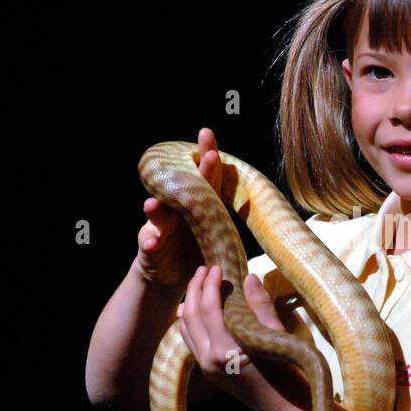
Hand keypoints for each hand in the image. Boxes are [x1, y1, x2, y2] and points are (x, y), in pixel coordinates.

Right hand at [136, 126, 223, 289]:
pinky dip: (150, 244)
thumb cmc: (196, 251)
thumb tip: (262, 208)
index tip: (207, 134)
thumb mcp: (214, 238)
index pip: (205, 179)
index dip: (207, 158)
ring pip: (158, 216)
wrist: (169, 277)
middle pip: (182, 191)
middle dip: (189, 174)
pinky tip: (152, 243)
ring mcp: (161, 229)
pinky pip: (148, 246)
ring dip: (157, 210)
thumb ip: (226, 223)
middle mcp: (177, 212)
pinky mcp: (150, 251)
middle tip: (205, 158)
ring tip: (152, 205)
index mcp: (197, 206)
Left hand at [177, 264, 292, 405]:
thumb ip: (260, 306)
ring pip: (186, 330)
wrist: (286, 406)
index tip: (217, 268)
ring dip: (189, 305)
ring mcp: (206, 368)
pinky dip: (191, 322)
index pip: (208, 309)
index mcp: (225, 352)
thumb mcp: (276, 336)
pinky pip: (191, 342)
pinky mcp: (208, 372)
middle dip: (194, 289)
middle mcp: (209, 361)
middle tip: (203, 270)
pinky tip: (199, 310)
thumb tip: (249, 277)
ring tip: (199, 285)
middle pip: (190, 317)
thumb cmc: (287, 371)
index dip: (210, 284)